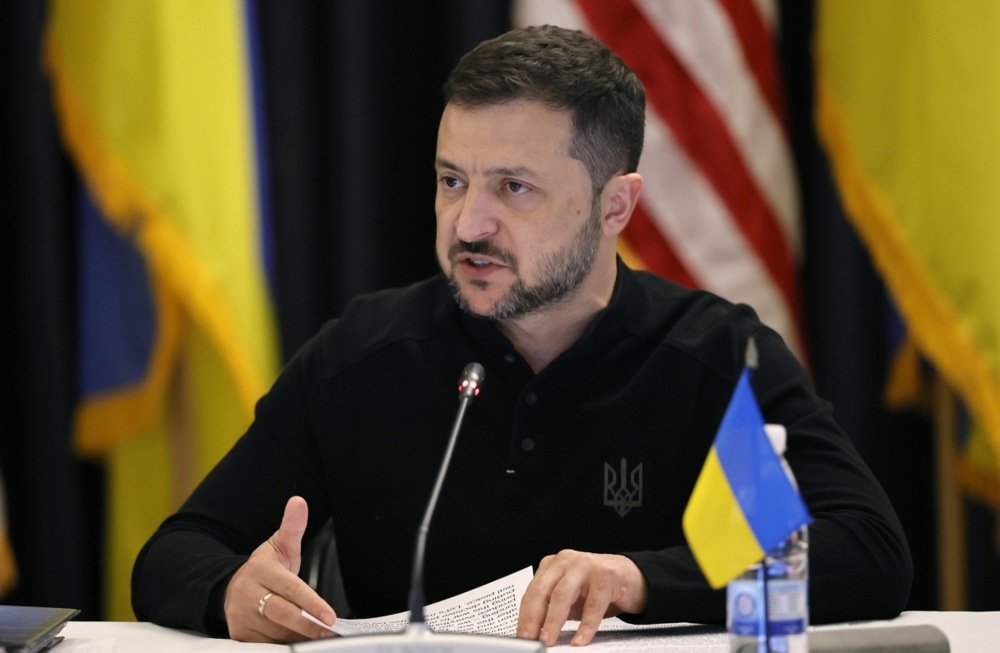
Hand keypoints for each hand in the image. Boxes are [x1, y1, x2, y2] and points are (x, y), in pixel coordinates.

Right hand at [223, 496, 336, 641]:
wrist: (232, 586)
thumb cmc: (266, 568)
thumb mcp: (280, 545)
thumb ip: (293, 526)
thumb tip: (299, 501)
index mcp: (261, 569)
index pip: (291, 588)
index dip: (312, 603)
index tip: (330, 616)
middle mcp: (247, 592)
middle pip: (282, 613)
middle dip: (308, 625)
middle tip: (329, 631)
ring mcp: (240, 615)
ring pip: (275, 632)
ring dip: (298, 636)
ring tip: (317, 636)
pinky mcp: (238, 633)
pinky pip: (265, 644)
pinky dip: (284, 644)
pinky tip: (299, 642)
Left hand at [517, 549, 647, 646]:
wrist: (631, 578)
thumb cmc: (596, 589)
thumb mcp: (571, 599)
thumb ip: (553, 610)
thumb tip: (536, 635)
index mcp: (552, 566)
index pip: (532, 592)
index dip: (524, 616)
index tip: (520, 637)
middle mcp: (565, 561)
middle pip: (542, 591)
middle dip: (533, 618)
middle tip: (529, 640)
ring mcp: (585, 565)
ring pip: (562, 594)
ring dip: (553, 621)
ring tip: (548, 640)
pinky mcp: (605, 575)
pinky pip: (592, 605)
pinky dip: (585, 626)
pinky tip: (580, 640)